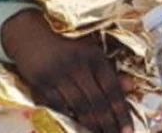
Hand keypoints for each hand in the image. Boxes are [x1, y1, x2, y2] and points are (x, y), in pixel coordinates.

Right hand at [1, 10, 132, 132]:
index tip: (128, 131)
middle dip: (108, 124)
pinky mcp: (41, 83)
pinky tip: (77, 126)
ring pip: (80, 107)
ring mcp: (58, 74)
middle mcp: (77, 65)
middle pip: (97, 101)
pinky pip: (60, 107)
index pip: (112, 89)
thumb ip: (110, 72)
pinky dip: (69, 117)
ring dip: (91, 125)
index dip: (121, 112)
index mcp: (93, 56)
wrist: (31, 37)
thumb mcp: (90, 54)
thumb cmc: (66, 48)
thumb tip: (130, 86)